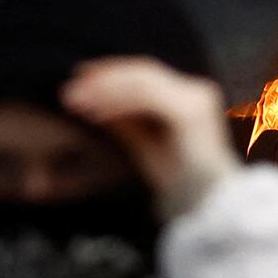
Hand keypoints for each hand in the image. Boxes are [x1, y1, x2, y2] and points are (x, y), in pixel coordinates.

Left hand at [61, 58, 238, 214]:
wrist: (208, 206)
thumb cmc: (181, 184)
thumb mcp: (145, 147)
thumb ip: (124, 122)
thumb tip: (93, 102)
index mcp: (189, 98)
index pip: (146, 74)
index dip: (111, 72)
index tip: (79, 77)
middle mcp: (196, 92)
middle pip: (143, 71)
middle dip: (103, 77)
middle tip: (69, 90)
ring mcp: (196, 99)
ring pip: (142, 80)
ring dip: (105, 88)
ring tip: (76, 101)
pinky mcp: (190, 111)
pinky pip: (147, 97)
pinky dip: (118, 101)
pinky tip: (96, 112)